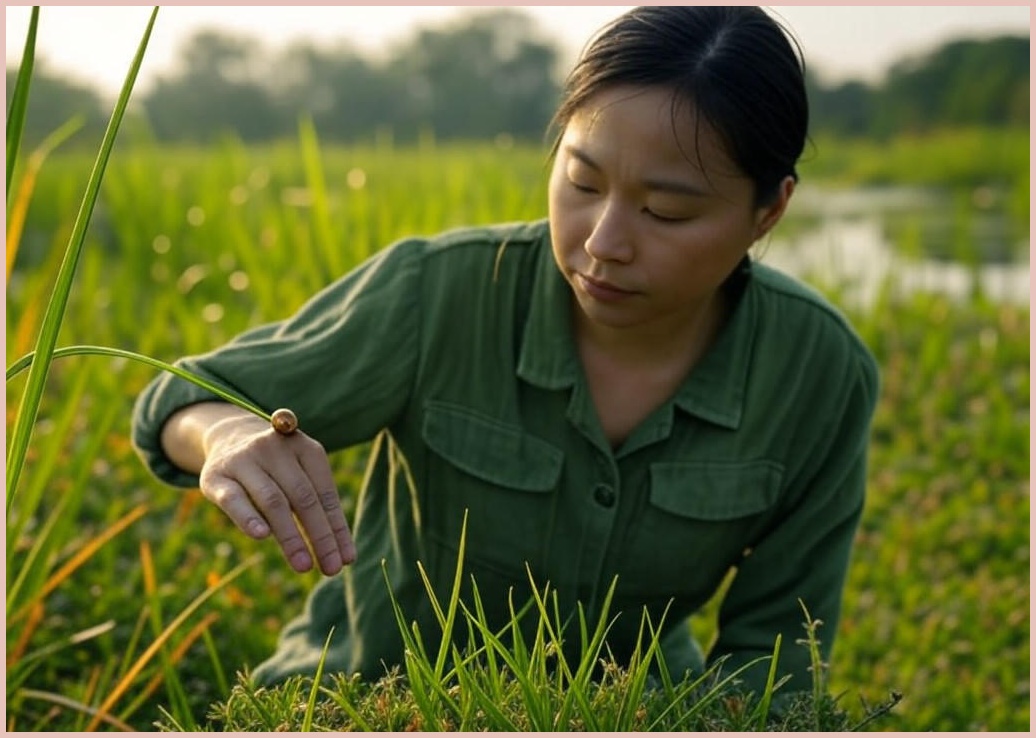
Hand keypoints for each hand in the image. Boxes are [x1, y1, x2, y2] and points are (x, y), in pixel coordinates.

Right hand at [198, 413, 355, 574]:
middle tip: (331, 569)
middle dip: (320, 536)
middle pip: (303, 497)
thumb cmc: (276, 468)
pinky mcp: (216, 477)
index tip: (347, 559)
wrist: (228, 437)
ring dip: (291, 536)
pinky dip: (249, 517)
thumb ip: (319, 508)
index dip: (337, 527)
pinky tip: (262, 536)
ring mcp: (244, 460)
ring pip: (272, 500)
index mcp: (304, 447)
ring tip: (304, 566)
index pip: (325, 493)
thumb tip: (344, 556)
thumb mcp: (300, 476)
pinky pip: (234, 499)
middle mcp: (275, 449)